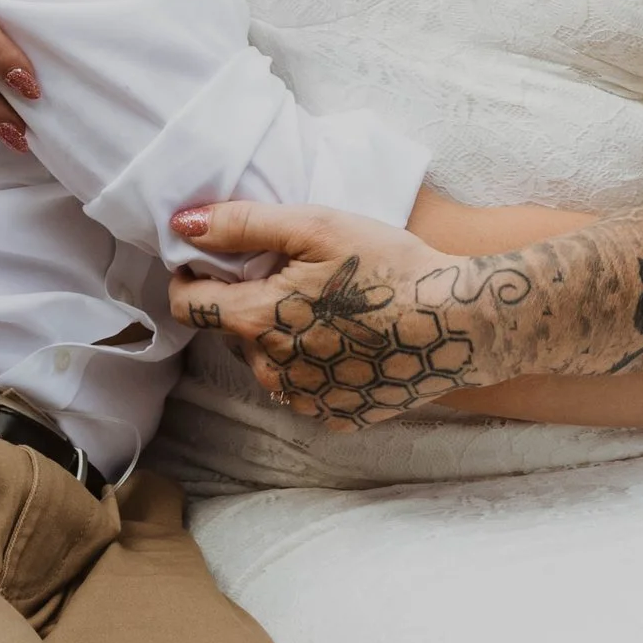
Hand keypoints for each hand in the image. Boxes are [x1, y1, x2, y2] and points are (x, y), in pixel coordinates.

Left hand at [169, 202, 512, 422]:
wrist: (460, 322)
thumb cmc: (389, 266)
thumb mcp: (316, 227)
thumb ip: (243, 224)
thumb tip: (182, 225)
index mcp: (258, 322)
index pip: (190, 307)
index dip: (189, 279)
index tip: (204, 262)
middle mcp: (272, 373)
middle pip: (231, 334)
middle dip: (246, 304)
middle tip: (291, 276)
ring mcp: (306, 401)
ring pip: (267, 364)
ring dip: (278, 338)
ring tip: (326, 309)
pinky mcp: (337, 418)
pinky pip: (305, 390)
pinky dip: (313, 366)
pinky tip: (348, 342)